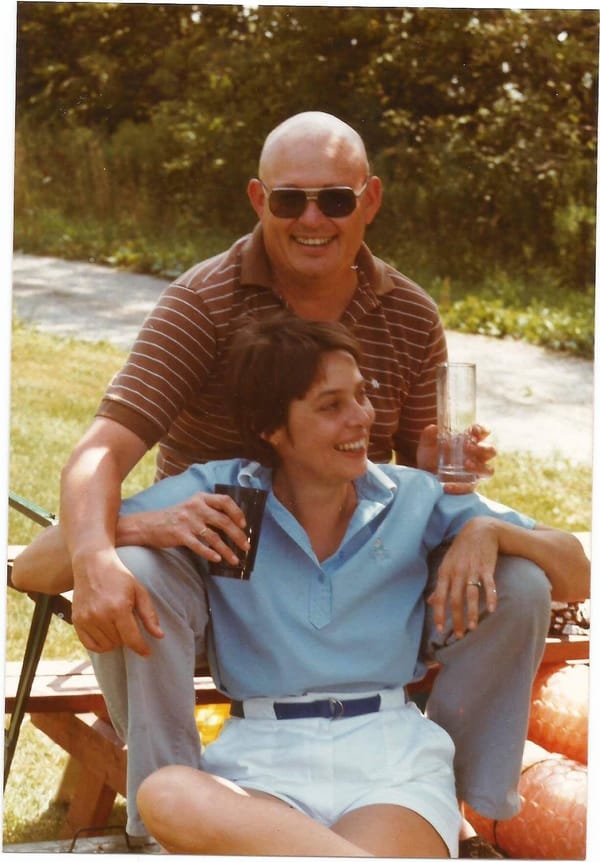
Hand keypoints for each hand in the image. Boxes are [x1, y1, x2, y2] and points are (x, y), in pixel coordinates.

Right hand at [71, 548, 163, 655]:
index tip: (147, 653)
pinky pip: (90, 645)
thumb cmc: (119, 576)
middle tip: (128, 624)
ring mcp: (86, 619)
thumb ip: (149, 615)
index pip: (132, 639)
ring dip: (115, 641)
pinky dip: (100, 645)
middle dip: (128, 638)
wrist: (92, 563)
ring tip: (117, 626)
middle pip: (119, 643)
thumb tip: (159, 636)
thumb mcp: (139, 591)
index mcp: (118, 608)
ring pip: (106, 646)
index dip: (141, 648)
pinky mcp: (76, 621)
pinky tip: (106, 633)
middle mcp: (100, 616)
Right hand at [122, 491, 249, 566]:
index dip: (237, 512)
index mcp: (201, 498)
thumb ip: (209, 510)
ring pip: (213, 537)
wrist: (150, 524)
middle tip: (246, 546)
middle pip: (223, 521)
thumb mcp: (192, 506)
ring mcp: (187, 521)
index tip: (244, 524)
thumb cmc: (176, 517)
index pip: (225, 501)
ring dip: (226, 550)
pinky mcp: (180, 534)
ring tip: (235, 559)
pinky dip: (209, 553)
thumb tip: (233, 524)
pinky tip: (217, 559)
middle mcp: (195, 507)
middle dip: (237, 535)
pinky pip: (199, 546)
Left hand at [416, 423, 495, 493]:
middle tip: (467, 447)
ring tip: (466, 464)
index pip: (484, 433)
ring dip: (479, 466)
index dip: (483, 430)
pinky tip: (447, 486)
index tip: (474, 430)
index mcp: (470, 442)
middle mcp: (476, 456)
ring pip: (488, 470)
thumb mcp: (426, 445)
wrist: (422, 477)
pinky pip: (470, 487)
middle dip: (483, 448)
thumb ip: (429, 435)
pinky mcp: (468, 486)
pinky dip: (460, 487)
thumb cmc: (429, 457)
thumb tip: (434, 428)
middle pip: (491, 451)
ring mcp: (474, 472)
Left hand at [427, 517, 498, 637]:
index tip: (440, 630)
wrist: (480, 530)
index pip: (440, 597)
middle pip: (455, 600)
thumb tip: (430, 601)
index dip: (439, 614)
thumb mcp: (447, 565)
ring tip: (473, 628)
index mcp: (445, 572)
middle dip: (456, 619)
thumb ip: (440, 585)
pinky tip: (492, 610)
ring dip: (472, 613)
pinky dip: (490, 597)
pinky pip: (488, 584)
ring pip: (471, 595)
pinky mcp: (487, 567)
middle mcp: (457, 572)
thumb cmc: (461, 550)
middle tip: (459, 635)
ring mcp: (472, 569)